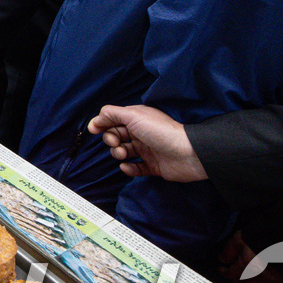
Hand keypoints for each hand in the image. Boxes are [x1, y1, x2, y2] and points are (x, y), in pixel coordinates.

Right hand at [87, 105, 208, 181]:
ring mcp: (147, 150)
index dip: (103, 124)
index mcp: (137, 119)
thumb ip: (112, 114)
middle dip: (111, 140)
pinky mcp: (152, 166)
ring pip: (124, 152)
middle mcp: (141, 133)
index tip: (94, 130)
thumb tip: (96, 118)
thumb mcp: (134, 115)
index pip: (114, 120)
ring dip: (118, 154)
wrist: (187, 154)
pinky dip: (128, 169)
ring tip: (123, 155)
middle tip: (116, 143)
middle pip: (117, 136)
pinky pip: (135, 168)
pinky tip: (127, 167)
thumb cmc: (160, 131)